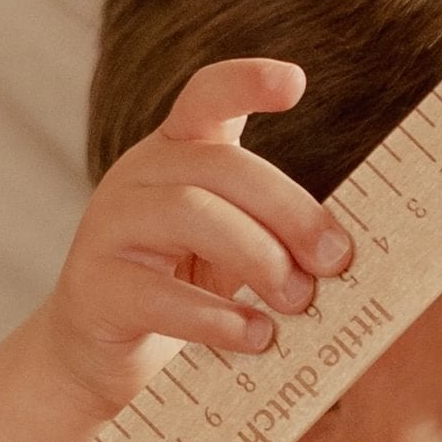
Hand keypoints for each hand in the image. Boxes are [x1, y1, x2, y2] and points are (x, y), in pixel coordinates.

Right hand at [38, 58, 352, 415]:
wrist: (105, 359)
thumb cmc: (185, 293)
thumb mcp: (233, 249)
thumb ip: (278, 234)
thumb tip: (345, 253)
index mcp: (178, 154)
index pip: (206, 98)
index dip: (246, 82)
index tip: (294, 83)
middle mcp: (140, 177)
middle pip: (220, 166)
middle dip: (289, 211)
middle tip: (335, 262)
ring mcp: (110, 228)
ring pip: (190, 214)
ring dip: (259, 257)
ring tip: (298, 302)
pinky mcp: (96, 289)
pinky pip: (159, 295)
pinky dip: (217, 318)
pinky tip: (257, 337)